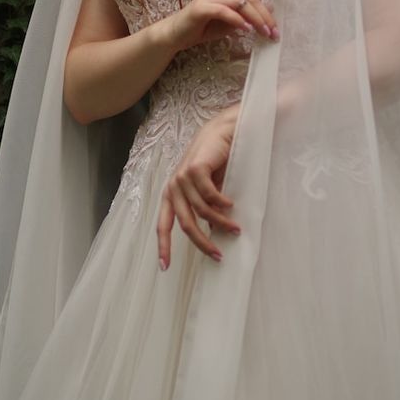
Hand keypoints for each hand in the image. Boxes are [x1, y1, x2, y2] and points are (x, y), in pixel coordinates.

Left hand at [156, 107, 239, 269]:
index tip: (165, 267)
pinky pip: (209, 196)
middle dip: (201, 243)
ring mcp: (182, 177)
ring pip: (200, 211)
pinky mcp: (195, 169)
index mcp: (172, 194)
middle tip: (218, 256)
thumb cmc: (216, 162)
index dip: (163, 246)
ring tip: (236, 229)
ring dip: (220, 223)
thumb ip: (204, 209)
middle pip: (184, 224)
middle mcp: (173, 187)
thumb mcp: (208, 190)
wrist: (223, 132)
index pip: (163, 224)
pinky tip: (232, 206)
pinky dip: (222, 204)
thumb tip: (210, 235)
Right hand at [163, 0, 291, 52]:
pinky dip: (238, 21)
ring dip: (256, 20)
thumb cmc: (207, 25)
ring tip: (265, 33)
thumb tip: (270, 13)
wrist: (178, 33)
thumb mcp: (233, 19)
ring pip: (241, 3)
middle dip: (266, 14)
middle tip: (275, 31)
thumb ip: (248, 13)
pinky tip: (246, 30)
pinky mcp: (202, 7)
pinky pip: (225, 11)